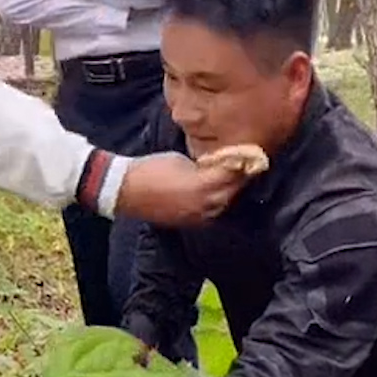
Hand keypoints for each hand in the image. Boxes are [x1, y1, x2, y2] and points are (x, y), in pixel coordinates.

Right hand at [113, 151, 248, 225]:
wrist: (125, 191)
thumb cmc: (151, 169)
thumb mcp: (182, 160)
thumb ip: (205, 165)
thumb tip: (219, 165)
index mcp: (203, 186)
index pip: (233, 174)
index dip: (244, 163)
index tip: (251, 153)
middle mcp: (205, 205)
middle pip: (233, 190)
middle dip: (240, 177)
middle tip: (246, 163)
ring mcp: (198, 217)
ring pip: (224, 203)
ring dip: (230, 190)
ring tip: (231, 176)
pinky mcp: (190, 223)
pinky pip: (211, 212)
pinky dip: (217, 201)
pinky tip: (215, 190)